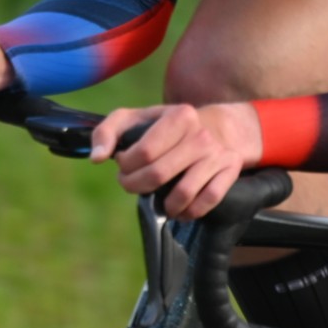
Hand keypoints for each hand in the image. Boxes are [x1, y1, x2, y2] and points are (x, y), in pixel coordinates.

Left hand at [89, 102, 263, 218]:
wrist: (217, 127)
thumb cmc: (166, 126)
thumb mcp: (135, 118)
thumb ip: (107, 132)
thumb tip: (96, 158)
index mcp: (178, 116)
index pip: (144, 152)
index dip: (127, 166)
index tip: (124, 165)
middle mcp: (200, 134)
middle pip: (159, 175)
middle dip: (137, 186)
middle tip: (132, 185)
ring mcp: (217, 153)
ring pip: (184, 192)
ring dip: (164, 205)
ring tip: (157, 201)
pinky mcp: (231, 170)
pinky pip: (209, 199)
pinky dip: (191, 211)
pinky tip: (180, 210)